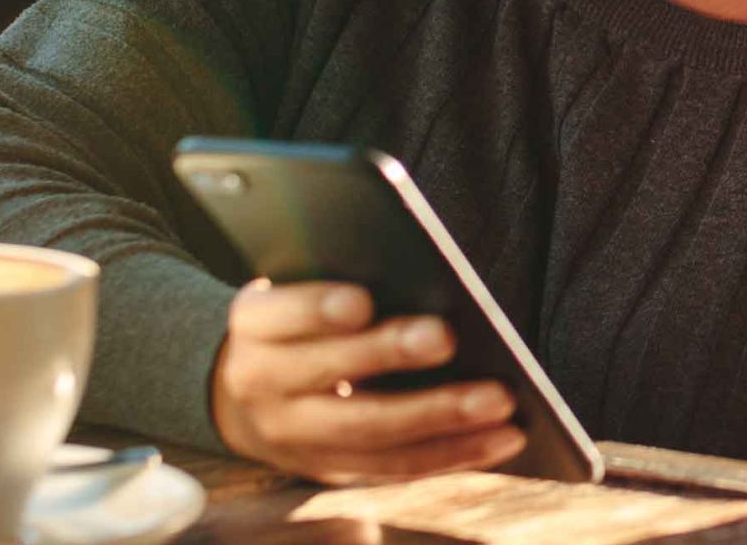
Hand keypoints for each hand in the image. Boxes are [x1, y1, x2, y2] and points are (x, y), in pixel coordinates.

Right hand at [212, 280, 524, 483]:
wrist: (244, 397)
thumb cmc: (297, 324)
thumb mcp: (295, 297)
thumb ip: (337, 288)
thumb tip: (424, 277)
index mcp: (253, 327)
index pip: (279, 314)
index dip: (317, 309)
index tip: (362, 301)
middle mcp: (263, 385)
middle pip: (329, 374)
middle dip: (390, 355)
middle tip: (446, 336)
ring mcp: (297, 438)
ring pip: (371, 432)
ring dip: (441, 417)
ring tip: (499, 399)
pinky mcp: (333, 469)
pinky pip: (397, 466)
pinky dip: (455, 453)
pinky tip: (503, 437)